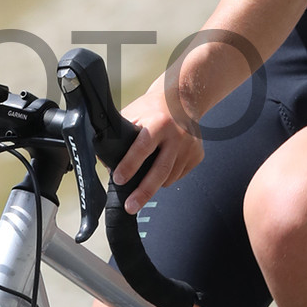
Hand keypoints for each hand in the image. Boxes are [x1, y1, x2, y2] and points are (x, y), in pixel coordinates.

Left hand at [113, 70, 205, 211]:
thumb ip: (121, 137)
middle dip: (143, 192)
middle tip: (131, 206)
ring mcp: (190, 147)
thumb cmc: (154, 108)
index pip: (142, 147)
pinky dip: (168, 177)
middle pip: (160, 170)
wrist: (183, 99)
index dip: (129, 165)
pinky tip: (163, 164)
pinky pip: (179, 175)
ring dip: (154, 184)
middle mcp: (177, 135)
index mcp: (158, 123)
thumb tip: (108, 164)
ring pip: (169, 177)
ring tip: (145, 180)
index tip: (119, 179)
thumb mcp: (133, 115)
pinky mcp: (198, 155)